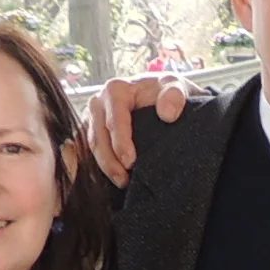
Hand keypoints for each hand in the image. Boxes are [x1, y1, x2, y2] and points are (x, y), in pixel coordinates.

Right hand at [83, 75, 199, 185]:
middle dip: (109, 161)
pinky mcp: (94, 131)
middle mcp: (99, 102)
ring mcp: (94, 118)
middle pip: (97, 136)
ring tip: (122, 182)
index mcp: (115, 90)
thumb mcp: (176, 86)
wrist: (163, 96)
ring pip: (93, 146)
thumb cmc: (167, 92)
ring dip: (105, 166)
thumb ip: (175, 95)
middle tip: (124, 180)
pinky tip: (116, 178)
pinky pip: (93, 150)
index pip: (114, 119)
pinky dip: (103, 165)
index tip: (131, 162)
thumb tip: (167, 114)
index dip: (120, 142)